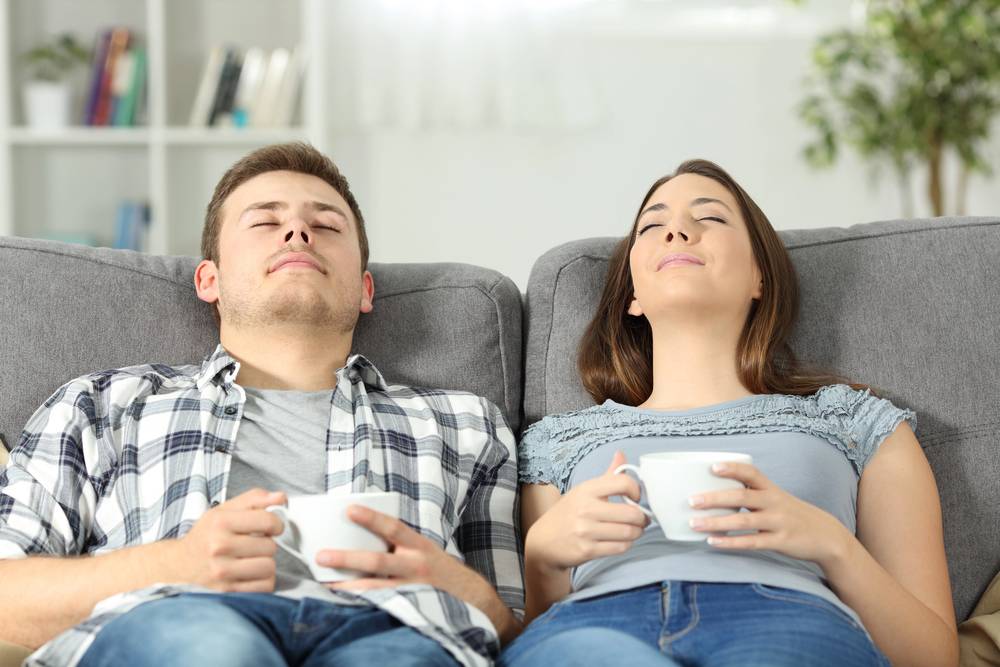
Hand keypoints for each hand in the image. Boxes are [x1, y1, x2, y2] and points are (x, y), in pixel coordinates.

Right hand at [173, 488, 284, 591]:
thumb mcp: (224, 511)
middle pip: (270, 546)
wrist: (177, 567)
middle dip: (266, 545)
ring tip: (252, 560)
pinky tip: (249, 574)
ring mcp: (222, 572)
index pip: (268, 521)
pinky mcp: (226, 592)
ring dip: (265, 564)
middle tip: (254, 545)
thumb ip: (254, 499)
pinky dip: (262, 581)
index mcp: (221, 522)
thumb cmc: (205, 537)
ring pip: (269, 568)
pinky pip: (264, 587)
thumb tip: (281, 497)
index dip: (276, 523)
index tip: (272, 527)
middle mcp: (219, 547)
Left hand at [318, 507, 519, 641]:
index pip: (393, 527)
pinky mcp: (408, 609)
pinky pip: (381, 607)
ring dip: (348, 586)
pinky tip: (343, 605)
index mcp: (418, 546)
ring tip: (326, 585)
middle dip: (347, 558)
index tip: (349, 510)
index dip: (371, 518)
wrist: (471, 598)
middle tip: (322, 555)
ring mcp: (411, 590)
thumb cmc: (438, 569)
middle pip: (377, 561)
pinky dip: (362, 605)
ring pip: (375, 589)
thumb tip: (359, 528)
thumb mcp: (423, 549)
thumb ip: (398, 542)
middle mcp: (415, 566)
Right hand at [524, 451, 647, 573]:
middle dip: (642, 518)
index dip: (637, 490)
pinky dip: (627, 544)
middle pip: (631, 513)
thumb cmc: (568, 513)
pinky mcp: (587, 550)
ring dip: (637, 532)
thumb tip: (621, 454)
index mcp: (587, 489)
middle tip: (642, 518)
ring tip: (634, 529)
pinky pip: (620, 547)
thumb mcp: (584, 490)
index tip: (636, 497)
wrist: (544, 541)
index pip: (623, 482)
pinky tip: (622, 540)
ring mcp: (586, 531)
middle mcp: (586, 508)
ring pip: (628, 532)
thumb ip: (607, 475)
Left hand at [688, 461, 851, 568]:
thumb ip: (752, 494)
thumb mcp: (776, 499)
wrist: (827, 537)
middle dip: (714, 498)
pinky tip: (713, 542)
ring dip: (716, 522)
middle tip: (691, 500)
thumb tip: (714, 493)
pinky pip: (751, 542)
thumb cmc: (792, 515)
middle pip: (741, 497)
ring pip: (743, 521)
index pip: (751, 473)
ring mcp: (778, 523)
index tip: (712, 467)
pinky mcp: (780, 542)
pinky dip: (730, 542)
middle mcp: (774, 503)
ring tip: (694, 523)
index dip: (732, 468)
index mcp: (772, 489)